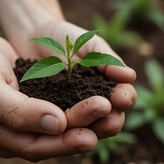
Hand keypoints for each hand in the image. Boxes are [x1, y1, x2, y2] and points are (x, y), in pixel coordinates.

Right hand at [0, 33, 104, 160]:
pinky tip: (104, 91)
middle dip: (89, 127)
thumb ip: (16, 112)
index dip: (68, 141)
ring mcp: (34, 115)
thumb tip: (56, 125)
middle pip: (61, 136)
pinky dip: (85, 98)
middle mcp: (24, 132)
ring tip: (118, 107)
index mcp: (8, 137)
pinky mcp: (42, 98)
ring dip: (94, 117)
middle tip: (113, 117)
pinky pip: (67, 103)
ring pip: (69, 122)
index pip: (43, 146)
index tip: (92, 132)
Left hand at [9, 20, 136, 139]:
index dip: (124, 100)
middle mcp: (87, 107)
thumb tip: (130, 75)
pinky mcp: (43, 117)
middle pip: (104, 122)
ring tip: (90, 126)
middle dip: (109, 121)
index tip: (122, 96)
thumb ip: (108, 60)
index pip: (120, 101)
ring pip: (79, 129)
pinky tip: (59, 124)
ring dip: (86, 128)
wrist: (33, 34)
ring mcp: (65, 114)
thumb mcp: (88, 45)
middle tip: (108, 114)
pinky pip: (51, 125)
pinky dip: (57, 127)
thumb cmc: (66, 39)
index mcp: (104, 91)